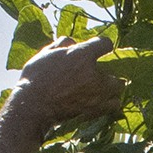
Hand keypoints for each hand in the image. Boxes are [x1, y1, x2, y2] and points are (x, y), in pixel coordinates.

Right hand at [8, 37, 122, 130]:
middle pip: (118, 70)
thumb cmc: (36, 77)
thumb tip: (73, 42)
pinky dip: (109, 104)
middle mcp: (95, 74)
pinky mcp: (96, 110)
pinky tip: (99, 102)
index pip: (106, 44)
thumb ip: (62, 44)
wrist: (33, 105)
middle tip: (100, 73)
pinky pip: (112, 106)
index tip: (98, 47)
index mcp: (82, 56)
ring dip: (113, 89)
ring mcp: (98, 94)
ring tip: (102, 90)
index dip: (102, 45)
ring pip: (118, 91)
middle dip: (111, 71)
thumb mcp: (45, 53)